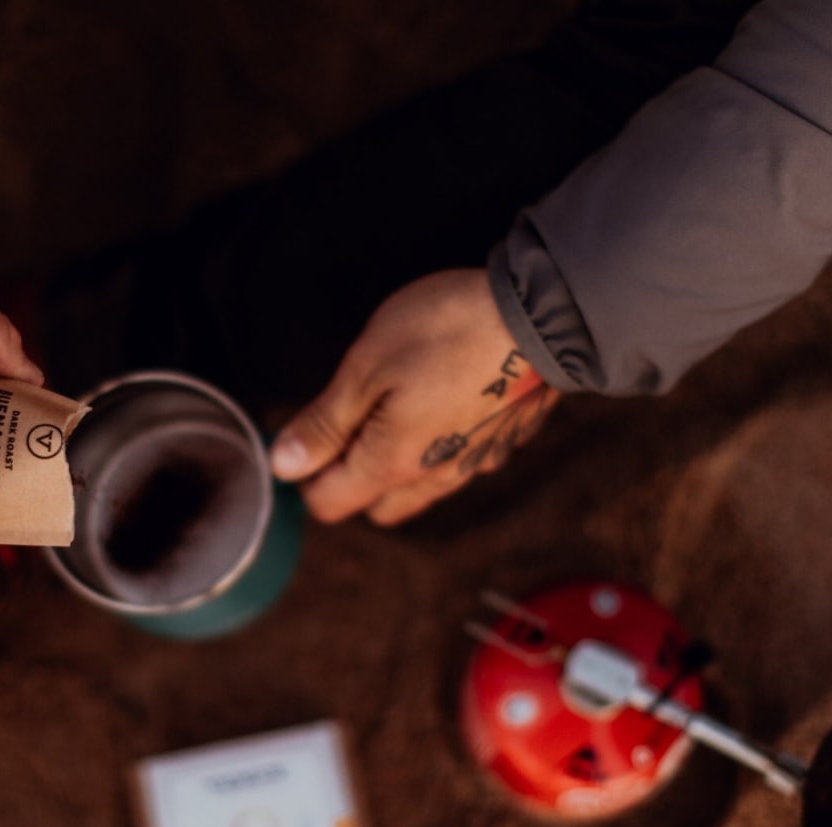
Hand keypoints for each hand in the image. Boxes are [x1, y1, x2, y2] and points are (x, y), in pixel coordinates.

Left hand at [270, 269, 557, 524]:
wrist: (546, 315)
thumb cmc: (446, 333)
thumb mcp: (366, 369)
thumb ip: (325, 424)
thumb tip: (284, 467)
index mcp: (391, 465)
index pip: (328, 503)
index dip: (306, 473)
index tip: (310, 429)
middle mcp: (434, 479)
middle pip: (373, 506)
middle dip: (350, 476)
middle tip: (352, 415)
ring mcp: (474, 465)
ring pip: (418, 488)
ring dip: (396, 463)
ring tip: (397, 403)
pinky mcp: (503, 443)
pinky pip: (457, 463)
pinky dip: (439, 446)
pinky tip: (443, 399)